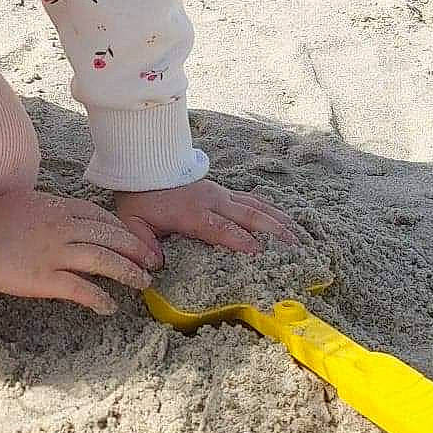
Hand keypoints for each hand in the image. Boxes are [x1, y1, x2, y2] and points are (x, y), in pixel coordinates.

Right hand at [0, 189, 163, 314]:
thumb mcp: (24, 202)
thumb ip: (46, 209)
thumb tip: (58, 215)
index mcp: (56, 208)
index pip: (100, 217)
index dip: (123, 229)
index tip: (135, 239)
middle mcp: (62, 228)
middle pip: (110, 237)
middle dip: (136, 250)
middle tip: (153, 263)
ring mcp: (55, 253)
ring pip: (104, 261)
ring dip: (128, 273)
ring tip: (142, 284)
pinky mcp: (44, 278)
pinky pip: (81, 289)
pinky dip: (99, 299)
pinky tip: (109, 307)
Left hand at [111, 178, 300, 254]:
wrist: (144, 166)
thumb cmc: (140, 199)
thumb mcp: (132, 222)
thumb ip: (143, 244)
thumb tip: (155, 265)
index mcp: (191, 212)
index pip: (219, 227)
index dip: (239, 239)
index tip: (259, 253)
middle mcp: (212, 201)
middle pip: (247, 215)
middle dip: (273, 232)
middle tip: (295, 248)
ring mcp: (221, 194)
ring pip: (256, 206)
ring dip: (279, 221)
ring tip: (300, 237)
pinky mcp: (225, 191)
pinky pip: (253, 200)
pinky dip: (272, 211)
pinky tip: (287, 221)